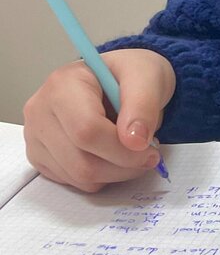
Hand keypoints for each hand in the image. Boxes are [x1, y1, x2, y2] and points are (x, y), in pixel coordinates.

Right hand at [23, 49, 175, 191]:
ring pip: (78, 177)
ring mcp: (35, 137)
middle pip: (80, 161)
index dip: (121, 149)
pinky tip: (110, 153)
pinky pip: (73, 182)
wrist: (119, 78)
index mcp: (62, 84)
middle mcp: (40, 111)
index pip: (86, 130)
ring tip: (130, 150)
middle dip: (122, 165)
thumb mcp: (148, 75)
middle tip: (148, 155)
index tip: (149, 150)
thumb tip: (135, 141)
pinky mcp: (40, 158)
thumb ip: (144, 104)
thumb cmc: (130, 73)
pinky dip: (100, 176)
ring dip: (114, 173)